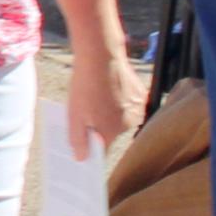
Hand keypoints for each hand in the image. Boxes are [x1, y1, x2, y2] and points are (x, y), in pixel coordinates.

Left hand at [66, 44, 144, 163]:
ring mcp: (138, 107)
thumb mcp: (74, 116)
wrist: (101, 56)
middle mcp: (130, 123)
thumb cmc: (85, 86)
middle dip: (99, 127)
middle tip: (86, 114)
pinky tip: (106, 89)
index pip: (103, 149)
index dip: (93, 150)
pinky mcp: (141, 93)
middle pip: (112, 132)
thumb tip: (82, 159)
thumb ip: (78, 140)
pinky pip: (128, 103)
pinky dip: (119, 99)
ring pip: (121, 116)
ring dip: (110, 112)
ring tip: (95, 99)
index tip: (86, 152)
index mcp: (112, 132)